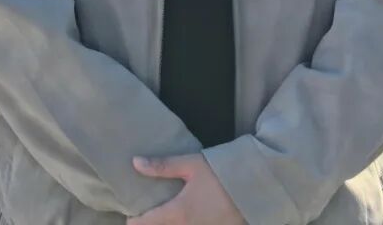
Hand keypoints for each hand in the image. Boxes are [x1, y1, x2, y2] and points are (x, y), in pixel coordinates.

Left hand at [127, 154, 243, 223]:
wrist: (253, 187)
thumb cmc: (220, 173)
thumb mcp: (191, 165)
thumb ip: (163, 166)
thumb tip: (135, 162)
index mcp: (178, 213)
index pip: (147, 223)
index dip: (134, 222)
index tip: (129, 217)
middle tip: (146, 218)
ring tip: (163, 219)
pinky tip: (183, 219)